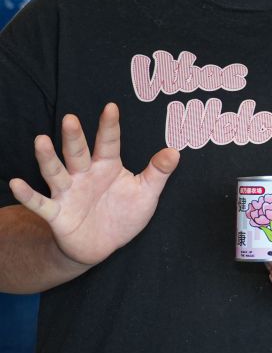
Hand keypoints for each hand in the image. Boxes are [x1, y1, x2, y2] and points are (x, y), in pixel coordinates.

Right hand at [7, 104, 176, 268]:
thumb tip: (174, 151)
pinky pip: (40, 203)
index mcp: (107, 166)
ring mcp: (68, 193)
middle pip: (77, 153)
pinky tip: (15, 183)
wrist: (103, 245)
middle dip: (74, 137)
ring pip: (55, 172)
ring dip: (47, 158)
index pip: (109, 142)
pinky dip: (27, 195)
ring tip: (40, 140)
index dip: (110, 126)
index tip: (111, 107)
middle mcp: (84, 175)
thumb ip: (158, 172)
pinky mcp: (57, 213)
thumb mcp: (146, 193)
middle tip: (70, 118)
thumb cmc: (124, 213)